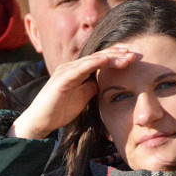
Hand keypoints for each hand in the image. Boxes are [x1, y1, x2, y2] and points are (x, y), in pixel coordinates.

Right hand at [9, 47, 136, 138]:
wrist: (40, 122)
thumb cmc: (59, 110)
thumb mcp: (82, 97)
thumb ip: (92, 87)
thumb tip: (103, 83)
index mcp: (76, 71)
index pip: (99, 59)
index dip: (116, 57)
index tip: (132, 58)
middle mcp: (71, 67)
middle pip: (98, 56)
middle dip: (117, 54)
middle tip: (134, 53)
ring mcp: (66, 71)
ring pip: (92, 59)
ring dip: (111, 57)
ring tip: (126, 56)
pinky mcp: (62, 78)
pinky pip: (81, 67)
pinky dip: (95, 62)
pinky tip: (108, 60)